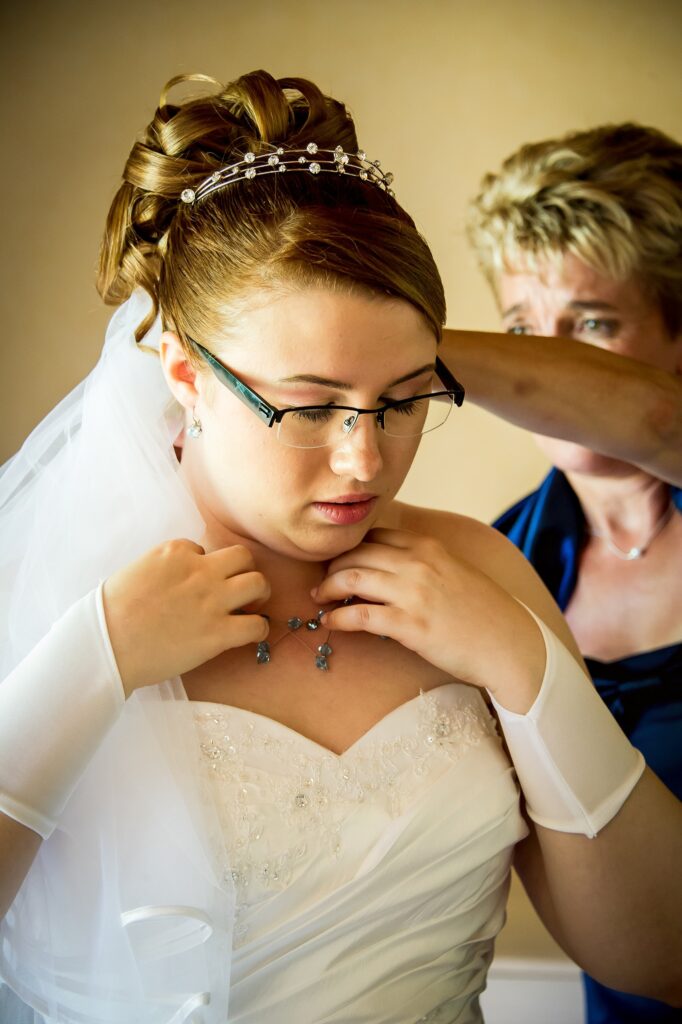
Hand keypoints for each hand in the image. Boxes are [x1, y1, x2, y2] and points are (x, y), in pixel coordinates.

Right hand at [103, 539, 269, 695]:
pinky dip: (259, 629)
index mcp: (175, 552)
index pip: (203, 548)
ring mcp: (212, 601)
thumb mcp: (136, 571)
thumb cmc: (110, 613)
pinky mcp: (218, 633)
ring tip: (252, 606)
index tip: (194, 583)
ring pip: (258, 583)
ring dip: (259, 593)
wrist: (106, 645)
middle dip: (244, 569)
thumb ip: (163, 568)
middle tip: (239, 587)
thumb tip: (178, 578)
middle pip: (243, 556)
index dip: (202, 565)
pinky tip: (250, 634)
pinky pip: (257, 626)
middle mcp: (199, 570)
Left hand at [313, 528, 545, 709]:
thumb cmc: (485, 615)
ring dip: (328, 588)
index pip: (376, 536)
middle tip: (322, 581)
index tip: (340, 561)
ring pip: (352, 578)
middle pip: (357, 553)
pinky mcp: (411, 625)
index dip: (351, 547)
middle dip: (332, 565)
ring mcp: (414, 593)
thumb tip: (391, 568)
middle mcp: (419, 563)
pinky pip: (360, 615)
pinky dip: (338, 617)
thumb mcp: (456, 573)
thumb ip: (425, 565)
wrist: (511, 645)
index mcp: (430, 547)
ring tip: (320, 599)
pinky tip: (330, 622)